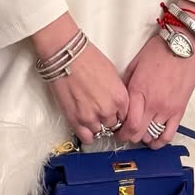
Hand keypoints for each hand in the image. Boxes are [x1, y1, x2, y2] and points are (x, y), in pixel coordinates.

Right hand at [32, 13, 127, 144]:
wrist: (68, 56)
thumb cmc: (88, 59)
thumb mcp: (112, 74)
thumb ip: (116, 92)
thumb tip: (115, 101)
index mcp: (120, 98)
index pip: (126, 117)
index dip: (119, 114)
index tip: (115, 114)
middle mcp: (108, 110)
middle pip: (112, 125)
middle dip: (107, 119)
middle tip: (100, 111)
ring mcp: (91, 117)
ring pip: (99, 132)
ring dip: (96, 125)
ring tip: (90, 114)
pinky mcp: (75, 120)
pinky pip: (86, 138)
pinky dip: (86, 134)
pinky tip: (85, 126)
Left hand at [118, 33, 194, 148]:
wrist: (183, 46)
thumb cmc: (159, 50)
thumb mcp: (135, 65)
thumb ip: (127, 84)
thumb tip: (121, 99)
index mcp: (138, 91)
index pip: (128, 124)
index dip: (121, 132)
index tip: (118, 131)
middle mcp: (152, 103)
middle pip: (138, 134)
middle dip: (130, 137)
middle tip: (128, 134)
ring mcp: (167, 108)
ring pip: (152, 136)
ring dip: (144, 138)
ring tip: (141, 134)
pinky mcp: (179, 110)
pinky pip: (169, 134)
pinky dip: (161, 141)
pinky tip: (155, 140)